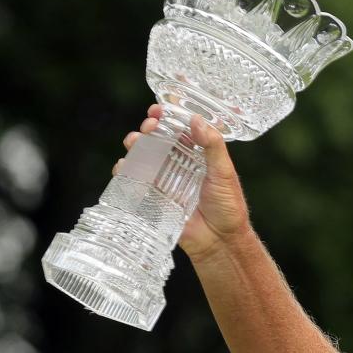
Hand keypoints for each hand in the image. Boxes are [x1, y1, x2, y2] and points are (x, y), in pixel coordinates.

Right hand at [120, 106, 251, 259]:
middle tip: (149, 127)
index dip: (167, 117)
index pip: (179, 129)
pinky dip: (125, 171)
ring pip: (143, 157)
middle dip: (148, 129)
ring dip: (134, 146)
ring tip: (134, 143)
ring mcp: (164, 180)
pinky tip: (124, 167)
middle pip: (157, 139)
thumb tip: (196, 119)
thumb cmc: (228, 207)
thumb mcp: (224, 173)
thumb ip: (213, 146)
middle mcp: (178, 164)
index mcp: (197, 154)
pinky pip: (135, 181)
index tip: (159, 110)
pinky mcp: (154, 197)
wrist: (220, 241)